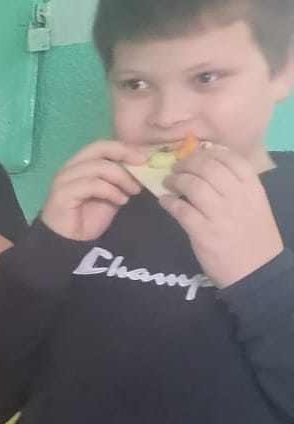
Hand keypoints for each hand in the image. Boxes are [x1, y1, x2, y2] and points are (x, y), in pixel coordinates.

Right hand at [40, 140, 146, 241]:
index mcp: (80, 165)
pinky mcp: (62, 194)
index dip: (124, 147)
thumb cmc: (87, 220)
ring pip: (97, 166)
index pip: (102, 145)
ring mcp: (64, 180)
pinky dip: (111, 191)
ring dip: (121, 177)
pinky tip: (121, 201)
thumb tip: (140, 167)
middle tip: (142, 164)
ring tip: (133, 191)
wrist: (69, 245)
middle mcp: (70, 168)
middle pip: (98, 148)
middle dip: (123, 152)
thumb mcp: (111, 195)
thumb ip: (119, 180)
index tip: (144, 157)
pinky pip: (92, 185)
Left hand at [160, 145, 282, 288]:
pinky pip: (181, 210)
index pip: (230, 158)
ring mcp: (220, 214)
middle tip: (176, 167)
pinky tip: (165, 201)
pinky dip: (169, 202)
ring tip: (168, 182)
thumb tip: (208, 166)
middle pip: (207, 167)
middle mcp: (237, 197)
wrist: (257, 271)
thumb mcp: (254, 205)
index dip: (209, 152)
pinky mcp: (203, 232)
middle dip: (187, 163)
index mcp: (252, 188)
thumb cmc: (253, 236)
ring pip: (192, 185)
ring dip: (175, 180)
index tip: (196, 154)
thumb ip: (236, 187)